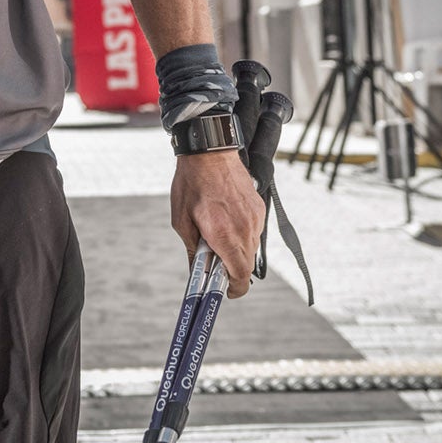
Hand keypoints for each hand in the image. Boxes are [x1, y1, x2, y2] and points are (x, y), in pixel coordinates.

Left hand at [170, 150, 265, 298]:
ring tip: (217, 234)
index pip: (240, 276)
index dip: (235, 289)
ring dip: (236, 250)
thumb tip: (198, 272)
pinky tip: (226, 220)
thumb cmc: (192, 184)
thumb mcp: (182, 221)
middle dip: (231, 269)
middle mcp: (246, 230)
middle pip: (246, 265)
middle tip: (214, 262)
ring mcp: (256, 218)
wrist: (210, 151)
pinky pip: (254, 231)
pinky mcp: (259, 208)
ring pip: (251, 248)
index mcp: (226, 236)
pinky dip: (242, 234)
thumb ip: (193, 250)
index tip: (225, 291)